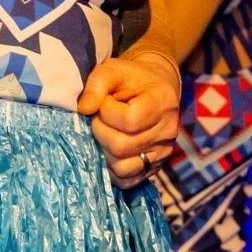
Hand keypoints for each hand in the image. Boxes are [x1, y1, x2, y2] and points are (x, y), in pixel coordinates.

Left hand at [78, 52, 179, 189]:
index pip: (129, 120)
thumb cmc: (131, 79)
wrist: (153, 89)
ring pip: (122, 168)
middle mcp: (168, 131)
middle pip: (122, 146)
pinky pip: (127, 180)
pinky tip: (109, 149)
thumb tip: (83, 109)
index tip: (105, 102)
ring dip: (104, 151)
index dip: (107, 112)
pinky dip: (111, 169)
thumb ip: (96, 85)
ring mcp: (163, 153)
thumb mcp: (112, 70)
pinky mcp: (154, 168)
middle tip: (100, 118)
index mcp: (162, 102)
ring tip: (106, 132)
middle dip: (101, 131)